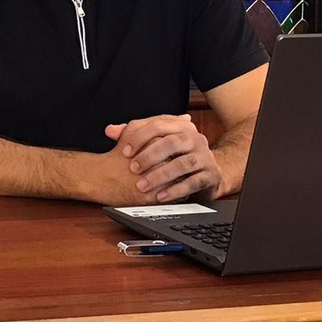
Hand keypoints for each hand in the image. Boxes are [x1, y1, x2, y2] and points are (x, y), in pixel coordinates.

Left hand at [105, 114, 221, 204]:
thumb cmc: (175, 156)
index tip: (125, 151)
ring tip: (143, 186)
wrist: (207, 172)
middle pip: (172, 142)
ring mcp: (206, 157)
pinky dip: (175, 190)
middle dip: (150, 156)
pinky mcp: (211, 175)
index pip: (159, 124)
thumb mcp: (155, 143)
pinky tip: (160, 196)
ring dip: (160, 175)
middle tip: (133, 168)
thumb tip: (110, 130)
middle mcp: (196, 139)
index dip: (140, 137)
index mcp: (181, 126)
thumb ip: (133, 135)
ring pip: (183, 163)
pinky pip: (193, 182)